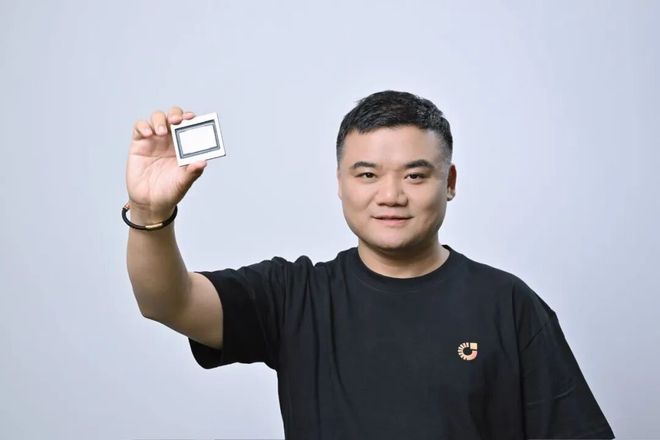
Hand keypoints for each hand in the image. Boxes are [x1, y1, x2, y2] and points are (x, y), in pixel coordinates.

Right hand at [125, 106, 206, 221]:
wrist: (150, 202)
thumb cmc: (170, 190)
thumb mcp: (184, 182)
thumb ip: (193, 172)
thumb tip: (203, 162)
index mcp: (185, 145)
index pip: (189, 126)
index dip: (192, 119)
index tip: (193, 118)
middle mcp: (170, 139)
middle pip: (173, 116)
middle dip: (176, 114)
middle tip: (177, 120)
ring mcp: (154, 139)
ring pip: (157, 118)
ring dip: (160, 120)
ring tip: (161, 132)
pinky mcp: (139, 143)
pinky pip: (140, 127)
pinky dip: (143, 126)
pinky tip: (148, 134)